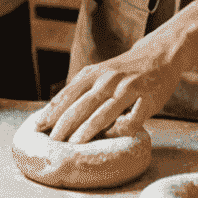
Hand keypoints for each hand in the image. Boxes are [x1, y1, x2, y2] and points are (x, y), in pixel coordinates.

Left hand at [39, 28, 189, 143]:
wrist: (158, 54)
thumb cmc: (123, 70)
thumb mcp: (99, 73)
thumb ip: (83, 90)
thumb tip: (58, 114)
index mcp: (94, 74)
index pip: (68, 94)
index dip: (53, 110)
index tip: (38, 125)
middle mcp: (108, 79)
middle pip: (82, 104)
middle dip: (65, 123)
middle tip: (53, 141)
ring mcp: (128, 87)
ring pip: (105, 111)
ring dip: (89, 128)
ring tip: (75, 143)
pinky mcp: (148, 97)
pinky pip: (133, 118)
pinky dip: (122, 128)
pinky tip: (115, 135)